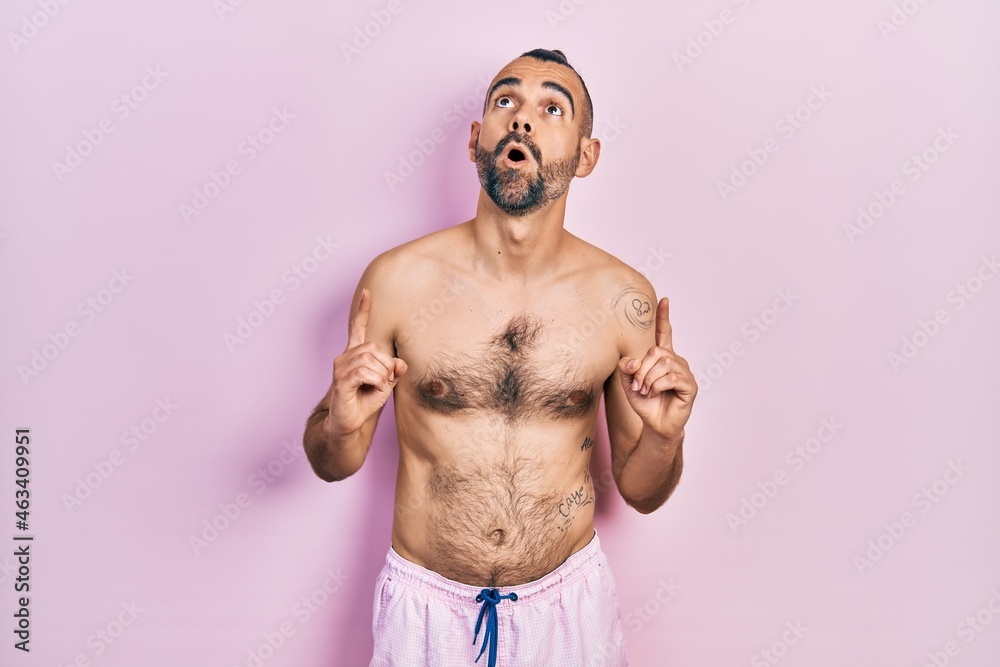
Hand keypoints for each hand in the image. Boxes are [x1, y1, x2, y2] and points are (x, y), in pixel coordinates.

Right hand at [326, 288, 406, 436]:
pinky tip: (372, 389)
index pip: (358, 328)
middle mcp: (345, 357)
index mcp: (355, 354)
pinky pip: (365, 373)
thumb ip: (394, 370)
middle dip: (386, 366)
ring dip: (381, 376)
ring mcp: (340, 368)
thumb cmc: (365, 402)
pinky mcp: (341, 381)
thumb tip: (400, 363)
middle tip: (384, 382)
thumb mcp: (386, 383)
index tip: (368, 293)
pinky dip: (376, 382)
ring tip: (376, 387)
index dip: (364, 310)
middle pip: (375, 348)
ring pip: (371, 361)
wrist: (350, 423)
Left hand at [617, 297, 696, 440]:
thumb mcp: (629, 384)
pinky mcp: (690, 386)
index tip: (664, 300)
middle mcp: (676, 362)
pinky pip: (672, 377)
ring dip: (649, 379)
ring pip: (664, 364)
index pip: (665, 333)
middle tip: (638, 385)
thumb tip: (632, 362)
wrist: (655, 425)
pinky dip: (658, 386)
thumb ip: (626, 370)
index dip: (664, 317)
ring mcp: (684, 373)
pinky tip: (655, 393)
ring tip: (646, 391)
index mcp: (662, 358)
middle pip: (656, 351)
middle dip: (642, 369)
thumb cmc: (645, 402)